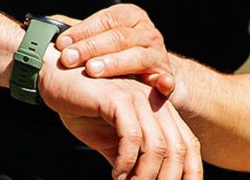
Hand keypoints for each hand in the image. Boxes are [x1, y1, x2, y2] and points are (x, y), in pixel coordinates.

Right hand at [39, 48, 202, 179]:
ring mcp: (138, 98)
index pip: (189, 144)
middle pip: (178, 148)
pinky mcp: (117, 97)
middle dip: (168, 179)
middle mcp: (155, 103)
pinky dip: (126, 161)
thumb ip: (130, 160)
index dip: (192, 171)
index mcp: (160, 112)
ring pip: (157, 145)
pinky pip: (131, 135)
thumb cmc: (85, 110)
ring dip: (145, 175)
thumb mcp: (112, 141)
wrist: (56, 79)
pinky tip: (116, 174)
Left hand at [55, 4, 175, 96]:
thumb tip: (41, 25)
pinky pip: (167, 80)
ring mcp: (159, 54)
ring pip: (138, 56)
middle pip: (119, 37)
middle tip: (68, 59)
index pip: (106, 20)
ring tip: (92, 71)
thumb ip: (76, 32)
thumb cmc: (116, 56)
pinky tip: (158, 85)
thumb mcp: (98, 40)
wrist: (152, 75)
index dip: (82, 30)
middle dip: (91, 48)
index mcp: (130, 17)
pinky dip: (163, 82)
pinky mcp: (167, 77)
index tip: (60, 44)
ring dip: (115, 63)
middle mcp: (147, 32)